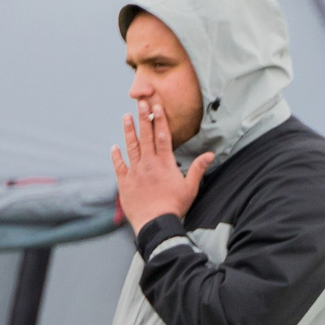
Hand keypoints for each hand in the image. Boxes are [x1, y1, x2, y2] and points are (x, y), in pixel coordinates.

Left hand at [112, 99, 212, 231]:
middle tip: (140, 102)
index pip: (162, 136)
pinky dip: (116, 156)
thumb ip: (198, 169)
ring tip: (126, 117)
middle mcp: (149, 163)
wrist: (156, 223)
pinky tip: (114, 147)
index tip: (157, 106)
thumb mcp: (191, 188)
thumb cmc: (174, 206)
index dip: (159, 120)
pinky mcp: (125, 182)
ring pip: (131, 147)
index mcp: (165, 163)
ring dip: (128, 131)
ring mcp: (135, 172)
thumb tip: (210, 155)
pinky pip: (119, 166)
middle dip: (143, 117)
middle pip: (145, 136)